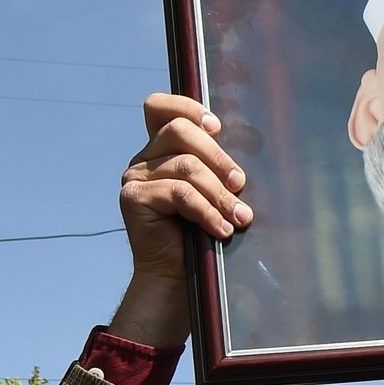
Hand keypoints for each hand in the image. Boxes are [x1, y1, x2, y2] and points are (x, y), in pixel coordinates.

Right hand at [120, 94, 251, 286]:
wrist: (177, 277)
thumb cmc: (202, 233)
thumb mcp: (214, 191)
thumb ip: (217, 165)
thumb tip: (250, 143)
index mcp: (162, 148)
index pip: (160, 107)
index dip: (187, 107)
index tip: (217, 128)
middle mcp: (144, 158)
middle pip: (179, 131)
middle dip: (218, 157)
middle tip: (240, 184)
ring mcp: (135, 177)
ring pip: (185, 166)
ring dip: (219, 194)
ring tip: (239, 217)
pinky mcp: (133, 198)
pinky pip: (179, 193)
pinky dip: (206, 211)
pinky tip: (222, 229)